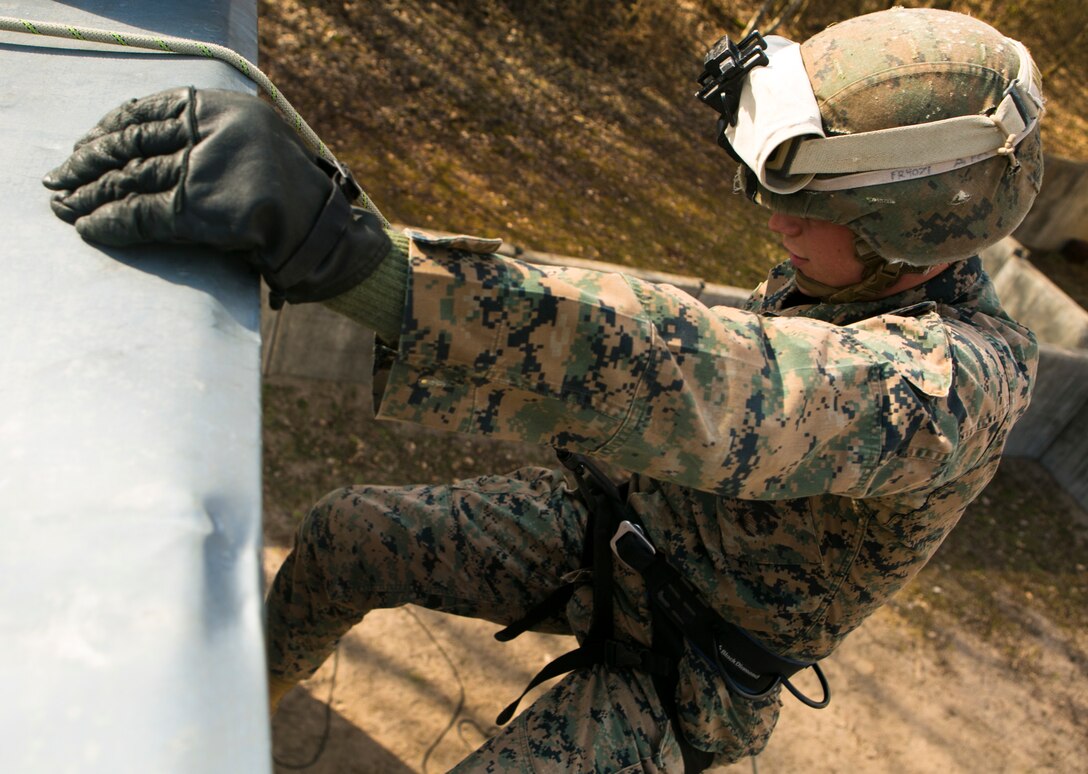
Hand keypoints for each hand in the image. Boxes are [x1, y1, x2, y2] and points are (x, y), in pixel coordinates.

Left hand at [43, 87, 389, 304]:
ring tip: (66, 206)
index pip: (153, 108)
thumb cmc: (290, 199)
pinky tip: (91, 228)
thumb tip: (144, 143)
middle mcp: (217, 132)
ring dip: (91, 195)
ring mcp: (210, 169)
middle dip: (90, 162)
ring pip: (132, 179)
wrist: (323, 237)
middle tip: (61, 177)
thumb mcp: (254, 148)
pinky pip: (142, 214)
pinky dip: (112, 223)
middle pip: (136, 142)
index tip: (87, 143)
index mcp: (229, 109)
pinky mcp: (201, 209)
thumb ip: (211, 137)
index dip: (111, 126)